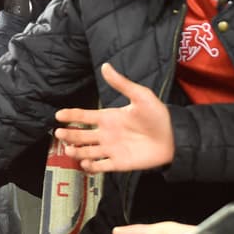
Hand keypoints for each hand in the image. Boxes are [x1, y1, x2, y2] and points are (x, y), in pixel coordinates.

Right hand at [53, 63, 172, 172]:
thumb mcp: (141, 96)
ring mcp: (110, 149)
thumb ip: (121, 83)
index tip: (58, 115)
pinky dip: (90, 166)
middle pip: (80, 135)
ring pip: (86, 151)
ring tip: (70, 150)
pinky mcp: (118, 164)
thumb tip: (105, 66)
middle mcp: (106, 134)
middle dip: (69, 135)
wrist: (174, 137)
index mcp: (108, 118)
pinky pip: (100, 167)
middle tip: (60, 134)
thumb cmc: (158, 116)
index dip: (70, 115)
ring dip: (76, 151)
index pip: (83, 116)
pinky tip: (86, 162)